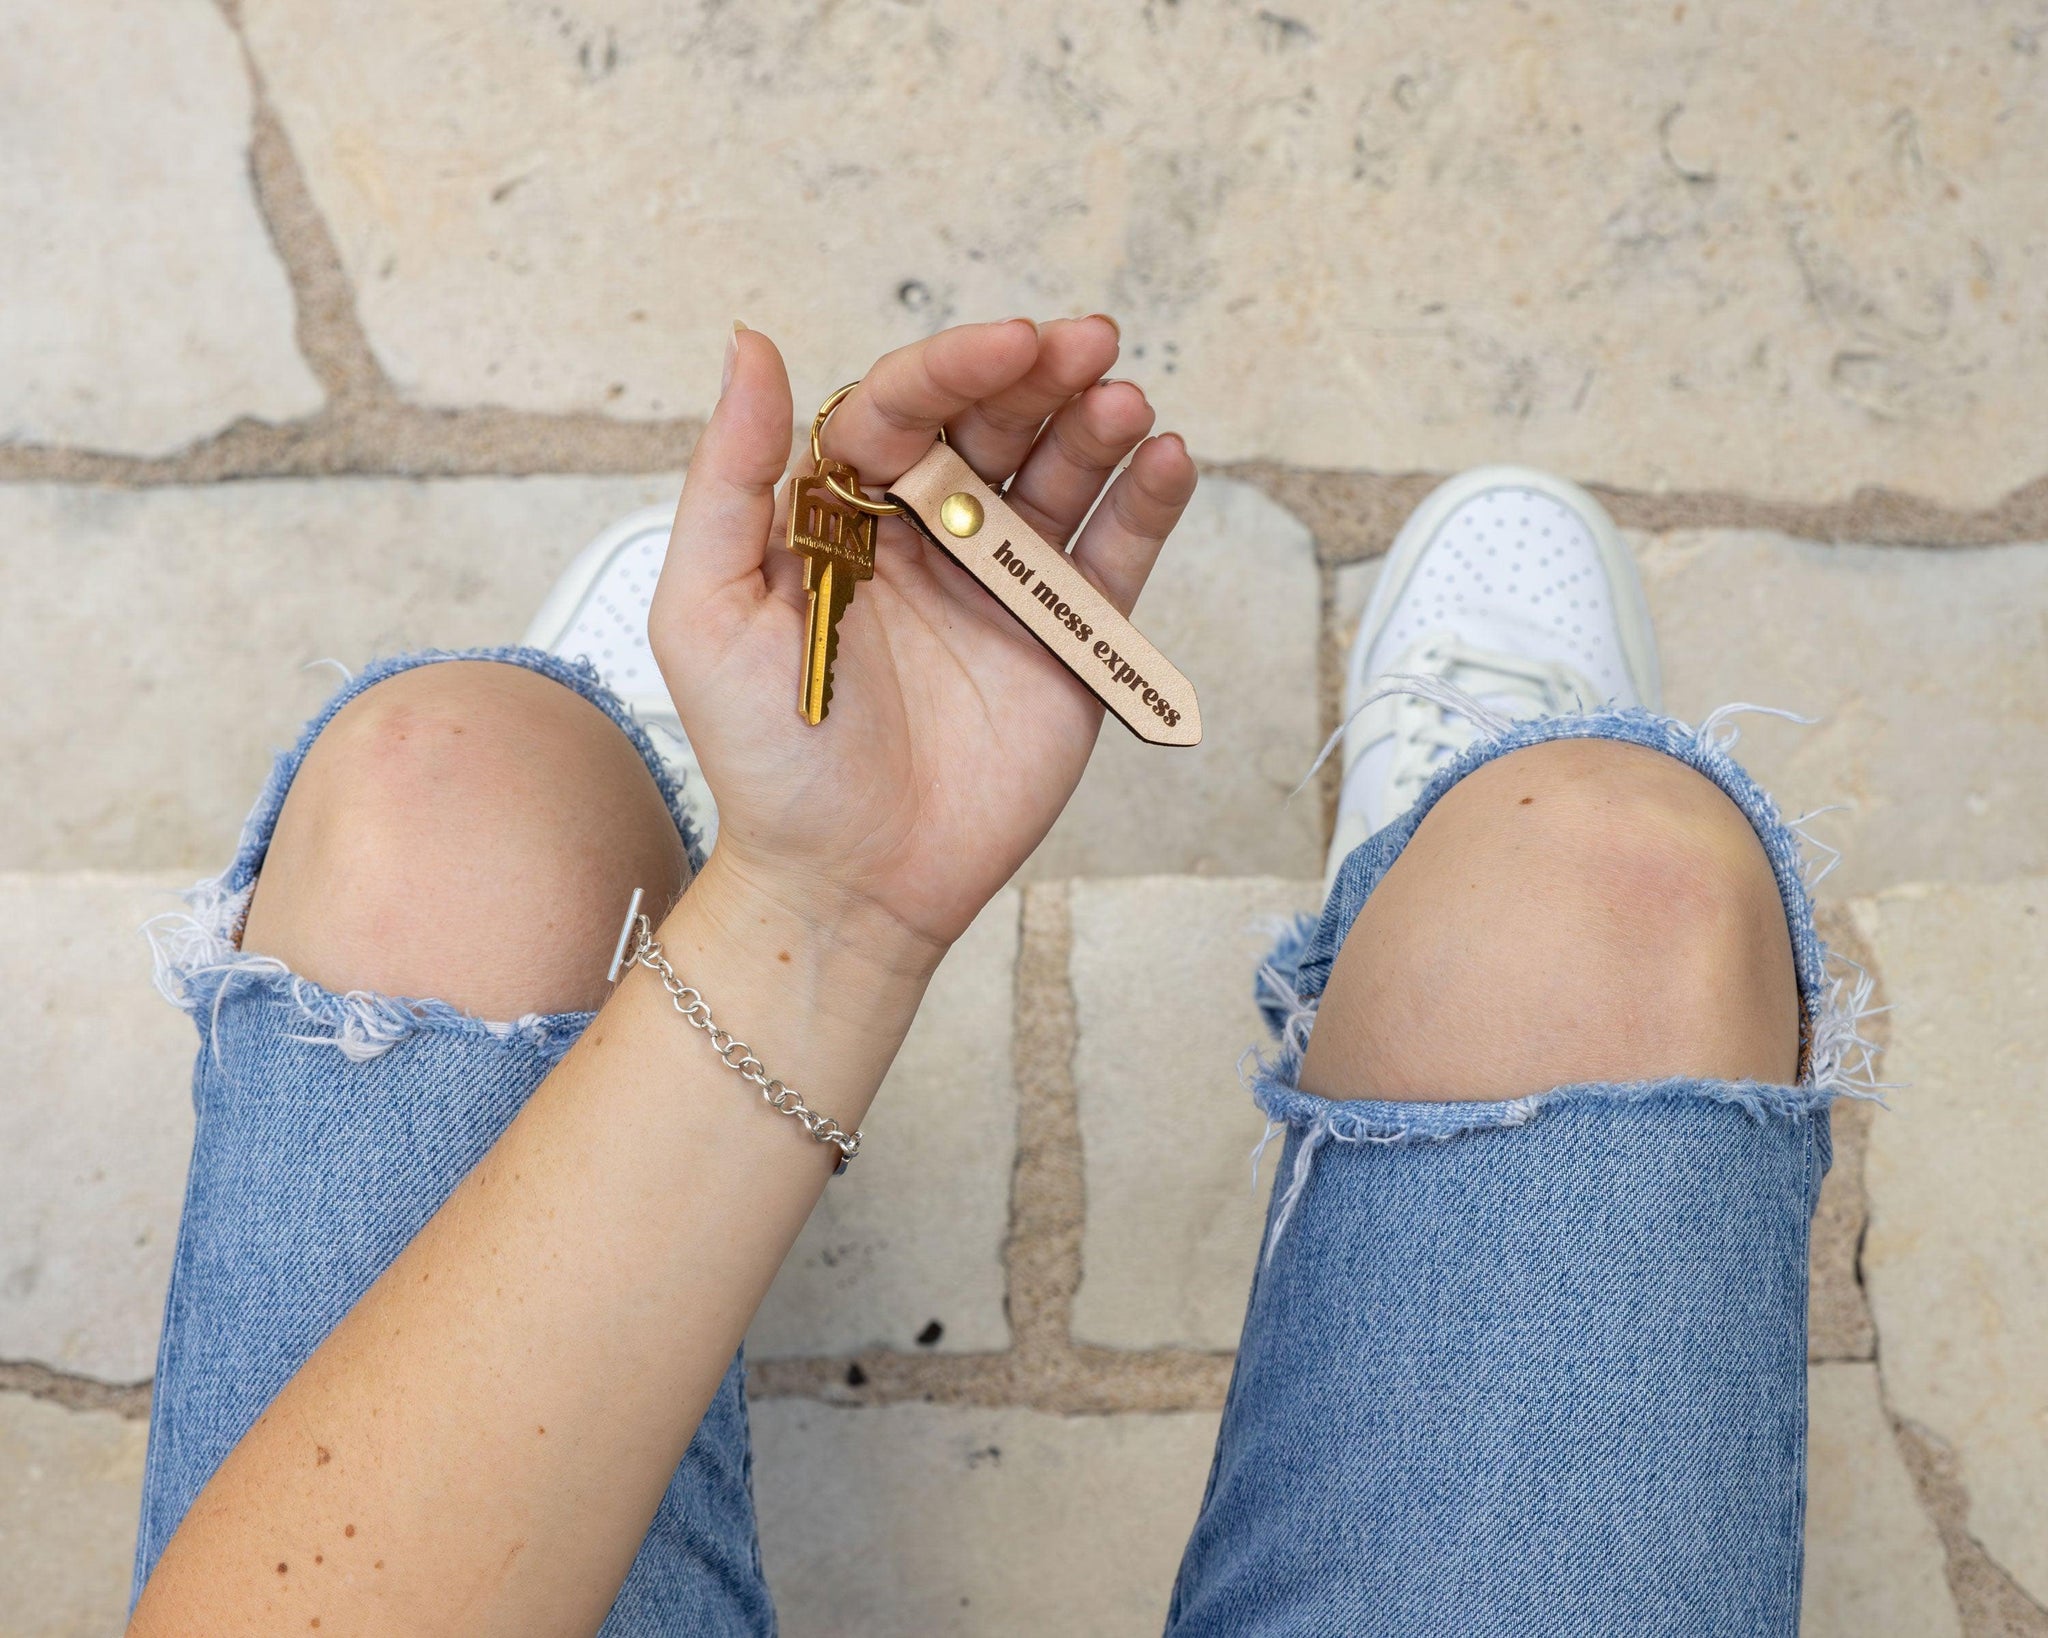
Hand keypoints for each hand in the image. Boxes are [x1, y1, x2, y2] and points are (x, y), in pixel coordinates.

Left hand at [650, 318, 1196, 966]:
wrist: (847, 881)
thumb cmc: (766, 755)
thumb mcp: (707, 610)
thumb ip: (730, 475)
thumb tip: (750, 342)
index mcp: (842, 511)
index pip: (902, 409)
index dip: (953, 368)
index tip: (1010, 342)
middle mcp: (928, 532)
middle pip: (994, 425)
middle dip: (1042, 376)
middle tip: (1089, 342)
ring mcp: (1003, 584)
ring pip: (1062, 478)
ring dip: (1098, 429)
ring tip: (1124, 405)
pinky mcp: (1066, 641)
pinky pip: (1113, 559)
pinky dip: (1146, 505)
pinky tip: (1166, 458)